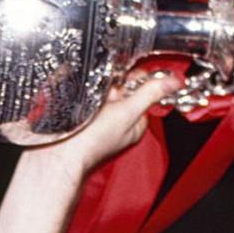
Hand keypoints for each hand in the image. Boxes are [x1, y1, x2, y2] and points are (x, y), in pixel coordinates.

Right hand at [25, 69, 181, 176]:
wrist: (57, 156)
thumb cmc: (92, 142)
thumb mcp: (128, 112)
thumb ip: (151, 93)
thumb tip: (175, 81)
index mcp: (135, 124)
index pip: (142, 90)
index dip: (134, 79)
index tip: (124, 76)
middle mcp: (118, 123)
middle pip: (121, 90)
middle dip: (112, 83)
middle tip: (102, 92)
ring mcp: (97, 122)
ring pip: (101, 92)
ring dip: (95, 88)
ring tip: (87, 97)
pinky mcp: (78, 120)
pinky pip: (84, 99)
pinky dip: (80, 94)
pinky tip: (75, 99)